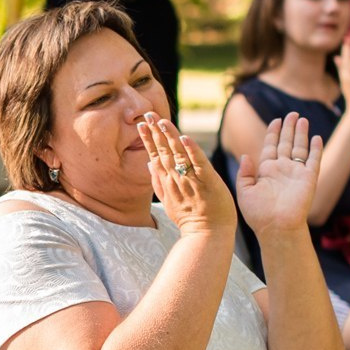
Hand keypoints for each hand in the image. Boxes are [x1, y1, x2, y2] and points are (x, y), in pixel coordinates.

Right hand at [141, 114, 233, 236]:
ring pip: (178, 154)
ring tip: (162, 121)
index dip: (148, 139)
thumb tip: (149, 164)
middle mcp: (176, 179)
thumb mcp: (169, 202)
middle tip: (147, 114)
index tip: (141, 124)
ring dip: (170, 136)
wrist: (206, 236)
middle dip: (155, 132)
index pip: (155, 156)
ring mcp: (191, 180)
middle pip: (163, 151)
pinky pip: (199, 163)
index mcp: (168, 182)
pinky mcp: (207, 182)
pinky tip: (185, 137)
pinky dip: (192, 150)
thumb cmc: (191, 219)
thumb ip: (158, 182)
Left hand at [233, 111, 321, 234]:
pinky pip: (313, 160)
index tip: (276, 120)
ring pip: (300, 148)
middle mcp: (282, 170)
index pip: (270, 147)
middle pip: (286, 143)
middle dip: (289, 128)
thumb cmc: (258, 214)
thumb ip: (244, 173)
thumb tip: (245, 155)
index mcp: (266, 171)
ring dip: (301, 134)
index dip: (273, 133)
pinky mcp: (308, 179)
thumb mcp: (244, 192)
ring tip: (303, 119)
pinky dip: (316, 149)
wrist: (276, 227)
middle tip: (292, 113)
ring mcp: (296, 173)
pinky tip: (317, 137)